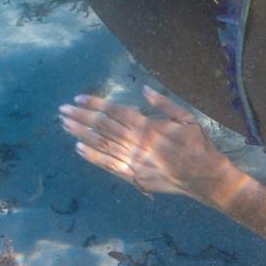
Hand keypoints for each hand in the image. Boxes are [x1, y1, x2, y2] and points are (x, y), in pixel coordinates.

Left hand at [59, 87, 238, 203]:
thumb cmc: (196, 144)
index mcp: (148, 126)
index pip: (116, 112)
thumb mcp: (186, 118)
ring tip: (65, 124)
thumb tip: (144, 89)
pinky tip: (78, 149)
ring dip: (81, 134)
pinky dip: (93, 157)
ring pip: (102, 145)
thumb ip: (164, 103)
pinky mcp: (134, 176)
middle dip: (82, 117)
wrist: (203, 176)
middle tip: (62, 110)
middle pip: (104, 127)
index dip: (96, 104)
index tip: (78, 98)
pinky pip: (110, 165)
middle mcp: (137, 142)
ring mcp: (134, 160)